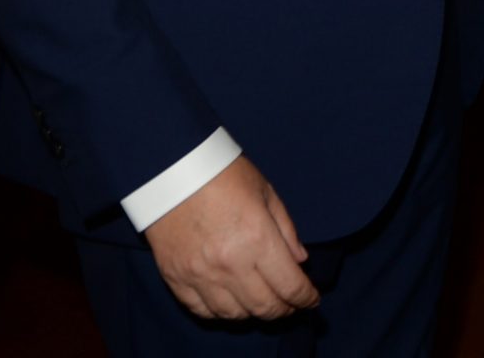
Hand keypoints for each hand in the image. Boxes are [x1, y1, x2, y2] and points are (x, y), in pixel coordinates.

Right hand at [143, 155, 317, 321]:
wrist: (171, 169)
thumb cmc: (224, 175)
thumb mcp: (266, 193)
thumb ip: (286, 230)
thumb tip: (299, 261)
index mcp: (258, 239)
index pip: (289, 286)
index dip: (306, 298)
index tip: (312, 299)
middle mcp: (230, 264)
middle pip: (264, 307)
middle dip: (284, 311)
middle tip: (292, 306)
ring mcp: (200, 275)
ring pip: (233, 315)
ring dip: (254, 314)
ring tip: (264, 304)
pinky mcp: (175, 278)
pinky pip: (202, 310)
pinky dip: (221, 313)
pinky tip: (232, 304)